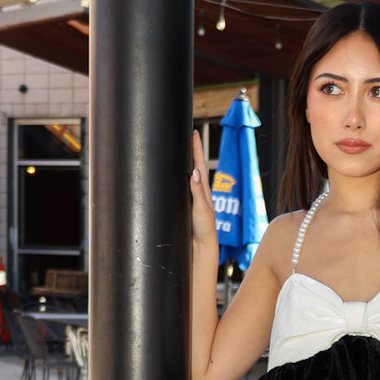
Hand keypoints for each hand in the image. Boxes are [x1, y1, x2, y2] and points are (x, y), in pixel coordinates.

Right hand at [189, 129, 219, 255]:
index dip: (196, 148)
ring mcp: (192, 197)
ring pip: (188, 175)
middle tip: (188, 134)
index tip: (194, 133)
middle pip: (194, 165)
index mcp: (203, 189)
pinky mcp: (186, 205)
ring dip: (186, 161)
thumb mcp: (201, 209)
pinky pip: (182, 186)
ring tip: (182, 148)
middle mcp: (198, 191)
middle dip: (191, 150)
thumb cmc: (204, 228)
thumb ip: (197, 192)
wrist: (200, 246)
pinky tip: (175, 174)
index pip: (199, 164)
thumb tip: (195, 172)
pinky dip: (180, 176)